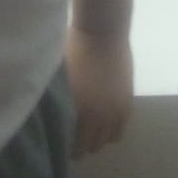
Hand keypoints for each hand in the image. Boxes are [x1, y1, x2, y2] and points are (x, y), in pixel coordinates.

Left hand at [65, 23, 132, 157]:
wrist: (102, 30)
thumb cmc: (74, 47)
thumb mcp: (59, 75)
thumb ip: (57, 99)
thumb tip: (49, 114)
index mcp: (79, 111)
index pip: (75, 146)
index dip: (67, 147)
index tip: (61, 141)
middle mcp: (99, 117)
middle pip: (92, 146)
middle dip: (83, 144)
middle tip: (75, 135)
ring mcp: (116, 110)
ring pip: (109, 140)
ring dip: (99, 137)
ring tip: (91, 127)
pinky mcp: (128, 101)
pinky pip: (121, 128)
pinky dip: (112, 128)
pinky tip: (104, 119)